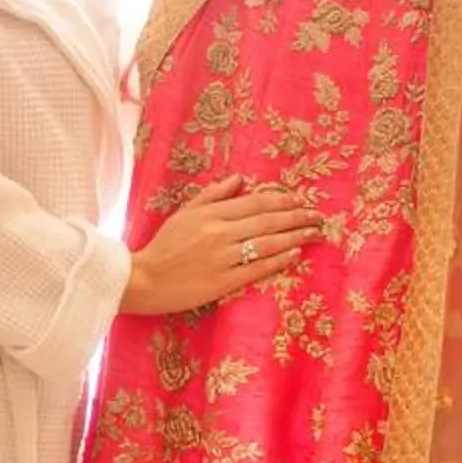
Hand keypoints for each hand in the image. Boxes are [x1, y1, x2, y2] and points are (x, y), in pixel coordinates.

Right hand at [121, 175, 324, 314]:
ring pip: (266, 244)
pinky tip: (295, 254)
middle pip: (267, 221)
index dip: (282, 201)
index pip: (255, 203)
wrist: (142, 279)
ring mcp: (222, 259)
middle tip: (318, 216)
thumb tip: (241, 179)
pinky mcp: (222, 283)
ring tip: (314, 234)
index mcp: (210, 214)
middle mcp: (219, 233)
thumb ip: (213, 195)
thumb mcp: (185, 213)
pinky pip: (257, 269)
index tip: (301, 201)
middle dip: (297, 217)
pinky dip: (278, 260)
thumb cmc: (164, 246)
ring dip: (294, 237)